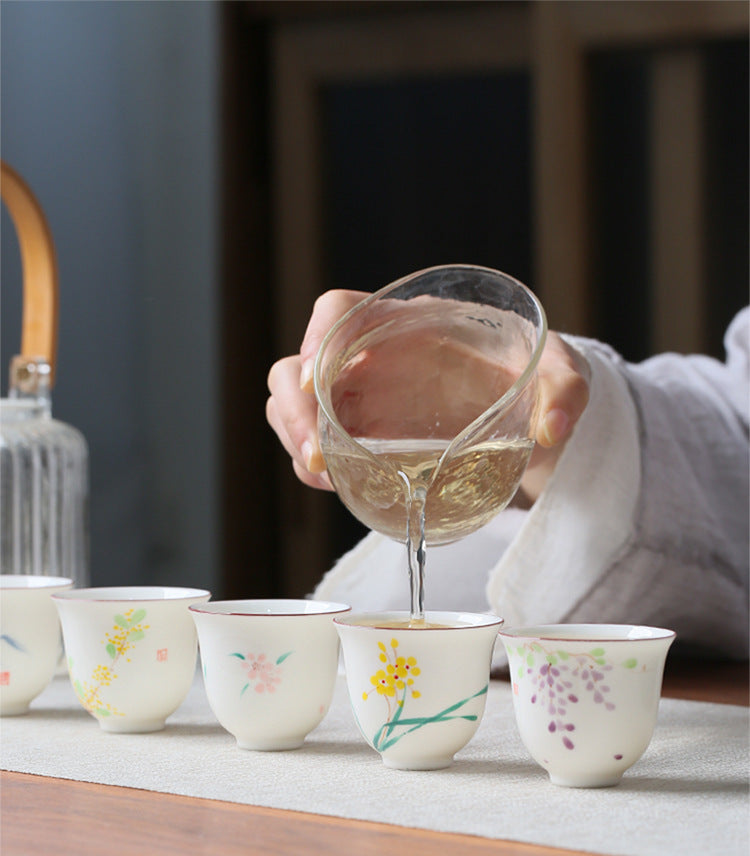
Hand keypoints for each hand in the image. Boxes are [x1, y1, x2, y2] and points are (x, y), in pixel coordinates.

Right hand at [266, 290, 590, 501]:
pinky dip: (313, 466)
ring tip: (324, 477)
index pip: (338, 310)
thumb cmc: (531, 374)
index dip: (317, 340)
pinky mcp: (361, 435)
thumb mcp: (559, 371)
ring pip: (294, 406)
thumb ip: (565, 388)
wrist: (526, 411)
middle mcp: (369, 357)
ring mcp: (360, 397)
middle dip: (294, 408)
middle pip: (297, 366)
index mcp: (404, 322)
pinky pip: (317, 445)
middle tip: (317, 456)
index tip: (320, 383)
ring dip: (295, 439)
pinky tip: (336, 487)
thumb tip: (552, 430)